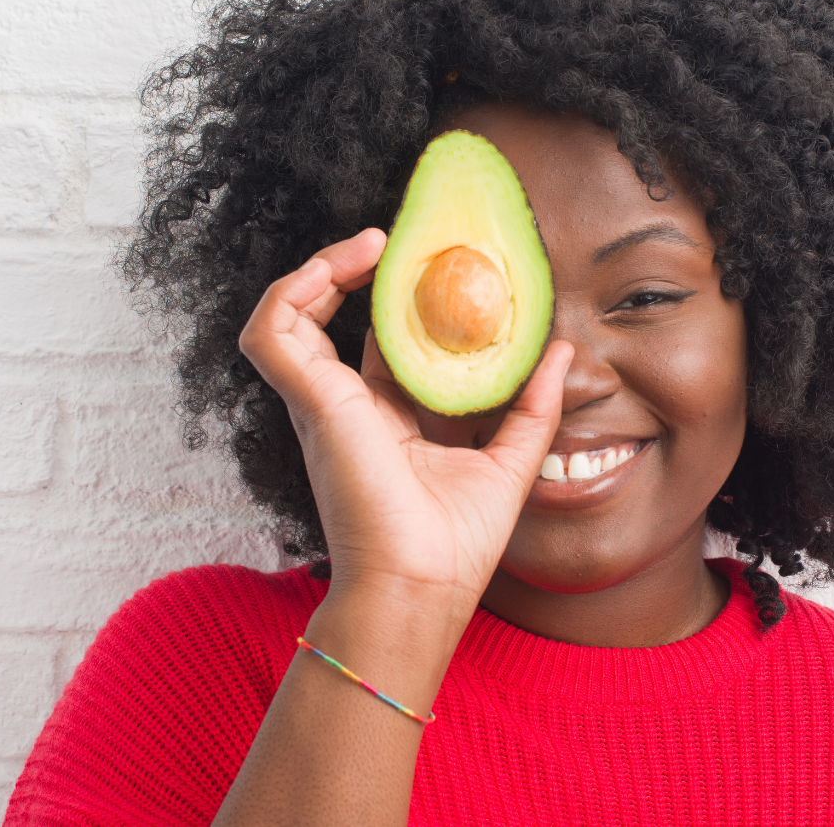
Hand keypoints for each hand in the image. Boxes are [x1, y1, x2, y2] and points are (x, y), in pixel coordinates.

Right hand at [238, 228, 572, 611]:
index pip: (379, 345)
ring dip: (319, 269)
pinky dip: (288, 291)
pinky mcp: (311, 402)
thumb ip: (536, 406)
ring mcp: (322, 404)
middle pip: (330, 319)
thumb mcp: (511, 462)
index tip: (435, 271)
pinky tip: (338, 267)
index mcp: (386, 422)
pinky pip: (271, 331)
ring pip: (288, 316)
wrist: (420, 588)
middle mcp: (346, 408)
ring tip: (371, 246)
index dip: (399, 302)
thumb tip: (562, 350)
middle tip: (397, 245)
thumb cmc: (455, 547)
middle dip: (353, 271)